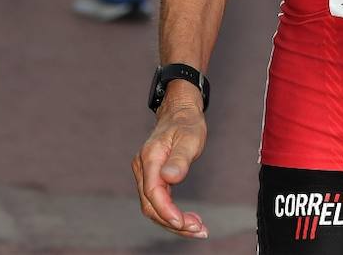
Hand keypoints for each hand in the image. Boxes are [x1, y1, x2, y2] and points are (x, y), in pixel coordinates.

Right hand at [132, 97, 208, 238]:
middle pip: (151, 205)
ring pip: (153, 207)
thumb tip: (169, 178)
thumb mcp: (189, 139)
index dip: (167, 211)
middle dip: (173, 222)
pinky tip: (188, 219)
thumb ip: (179, 160)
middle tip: (199, 230)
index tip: (184, 223)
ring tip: (197, 228)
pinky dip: (171, 213)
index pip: (152, 192)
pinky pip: (157, 201)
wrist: (179, 111)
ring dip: (173, 221)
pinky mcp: (152, 177)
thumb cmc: (186, 123)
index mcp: (150, 158)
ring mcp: (145, 173)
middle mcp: (143, 167)